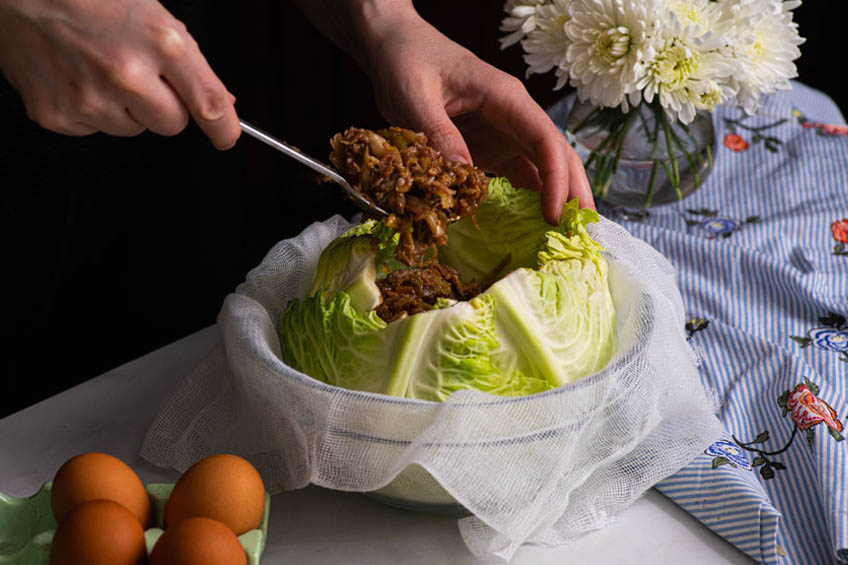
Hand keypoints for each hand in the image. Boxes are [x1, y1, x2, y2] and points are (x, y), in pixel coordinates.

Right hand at [0, 0, 239, 147]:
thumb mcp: (154, 16)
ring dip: (125, 108)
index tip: (226, 137)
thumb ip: (190, 64)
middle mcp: (126, 73)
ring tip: (100, 68)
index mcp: (160, 43)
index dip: (224, 128)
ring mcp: (89, 98)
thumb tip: (221, 105)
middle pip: (172, 125)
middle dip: (164, 107)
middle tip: (139, 75)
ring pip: (134, 130)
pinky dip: (90, 110)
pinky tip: (76, 76)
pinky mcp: (58, 115)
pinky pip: (94, 131)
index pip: (208, 103)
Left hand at [359, 7, 593, 223]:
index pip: (545, 139)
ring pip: (540, 169)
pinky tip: (530, 227)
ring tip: (564, 240)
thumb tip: (461, 173)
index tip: (554, 215)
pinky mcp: (486, 147)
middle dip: (573, 193)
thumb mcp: (415, 95)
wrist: (395, 48)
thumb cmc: (407, 60)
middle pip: (556, 156)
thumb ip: (438, 132)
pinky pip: (513, 176)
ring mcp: (501, 133)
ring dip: (554, 201)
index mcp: (505, 98)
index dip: (556, 178)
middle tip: (584, 235)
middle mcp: (512, 117)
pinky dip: (525, 201)